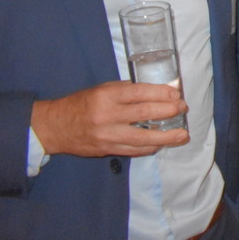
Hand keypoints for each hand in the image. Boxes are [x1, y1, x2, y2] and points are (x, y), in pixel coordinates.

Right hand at [30, 81, 189, 157]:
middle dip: (168, 111)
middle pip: (144, 114)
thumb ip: (127, 91)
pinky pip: (133, 150)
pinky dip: (149, 147)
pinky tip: (162, 144)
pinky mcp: (106, 150)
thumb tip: (158, 91)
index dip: (161, 93)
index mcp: (107, 96)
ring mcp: (107, 135)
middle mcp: (107, 116)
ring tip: (182, 135)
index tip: (177, 94)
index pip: (140, 93)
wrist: (55, 127)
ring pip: (141, 137)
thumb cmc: (82, 103)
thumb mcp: (102, 89)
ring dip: (165, 137)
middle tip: (183, 108)